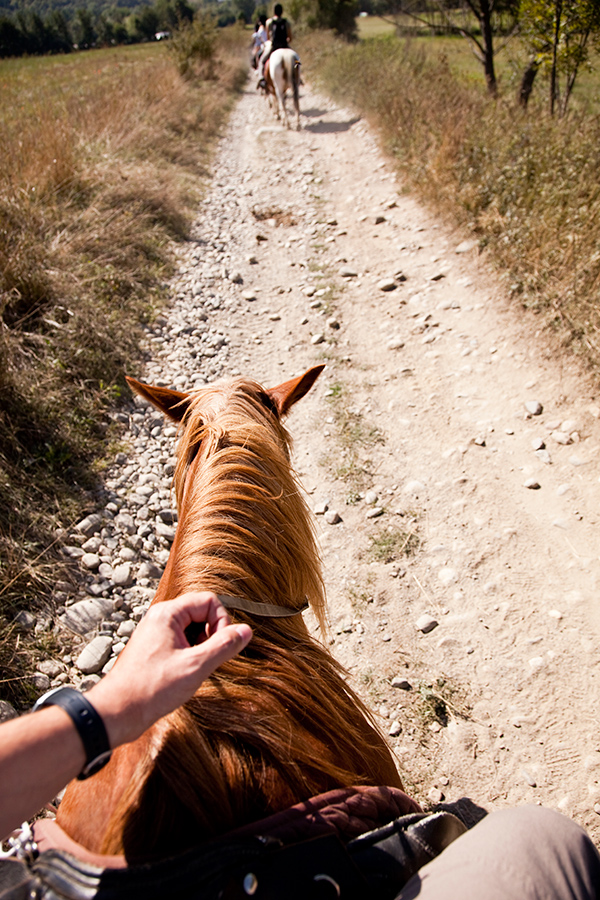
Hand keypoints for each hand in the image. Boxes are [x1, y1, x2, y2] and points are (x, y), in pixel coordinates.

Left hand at [86, 593, 251, 748]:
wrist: (116, 712)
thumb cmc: (151, 688)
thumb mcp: (195, 667)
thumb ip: (223, 646)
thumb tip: (246, 631)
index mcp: (168, 614)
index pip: (209, 601)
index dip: (222, 622)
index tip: (220, 646)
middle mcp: (160, 618)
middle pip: (201, 613)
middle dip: (212, 636)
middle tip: (205, 660)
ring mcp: (156, 634)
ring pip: (193, 630)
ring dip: (201, 648)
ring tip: (193, 670)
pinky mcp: (154, 650)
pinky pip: (182, 643)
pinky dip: (190, 656)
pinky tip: (183, 676)